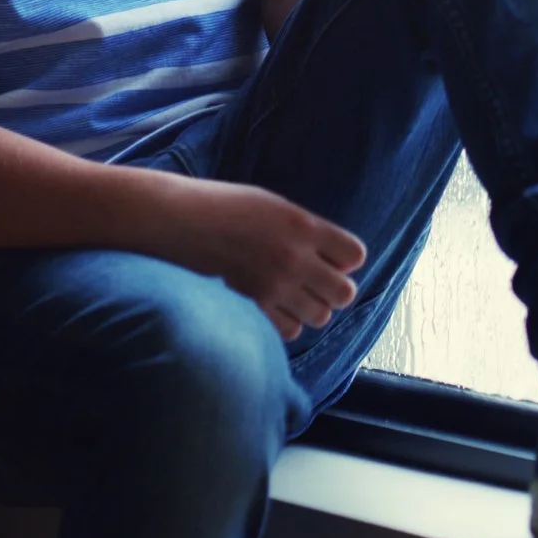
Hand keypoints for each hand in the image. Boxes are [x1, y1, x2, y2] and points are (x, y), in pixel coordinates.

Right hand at [169, 178, 367, 340]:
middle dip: (335, 289)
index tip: (332, 257)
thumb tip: (340, 262)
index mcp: (304, 226)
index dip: (346, 259)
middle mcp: (295, 258)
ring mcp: (274, 285)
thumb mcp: (277, 207)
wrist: (182, 220)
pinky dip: (288, 322)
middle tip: (317, 281)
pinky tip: (276, 306)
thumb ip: (309, 232)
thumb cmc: (229, 207)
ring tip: (294, 294)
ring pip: (321, 316)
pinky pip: (290, 330)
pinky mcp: (254, 305)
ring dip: (312, 307)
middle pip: (344, 293)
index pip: (355, 255)